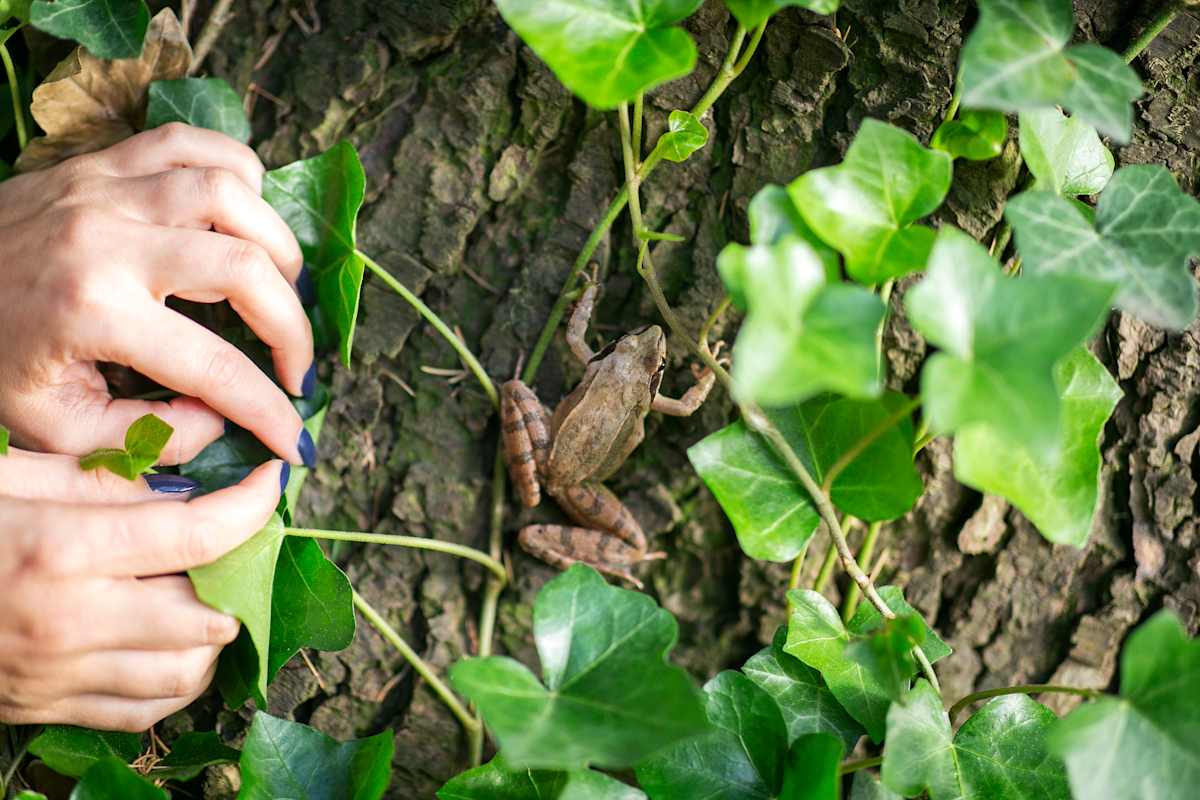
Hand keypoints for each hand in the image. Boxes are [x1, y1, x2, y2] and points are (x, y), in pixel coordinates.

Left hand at [0, 123, 313, 465]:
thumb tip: (219, 421)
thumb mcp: (52, 425)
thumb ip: (143, 438)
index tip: (297, 438)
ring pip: (230, 192)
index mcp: (93, 313)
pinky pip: (193, 144)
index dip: (270, 411)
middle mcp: (108, 242)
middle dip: (293, 325)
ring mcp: (106, 190)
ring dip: (277, 243)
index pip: (215, 369)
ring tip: (281, 286)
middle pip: (244, 265)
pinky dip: (239, 172)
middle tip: (297, 362)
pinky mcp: (101, 162)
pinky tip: (247, 213)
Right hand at [0, 454, 284, 731]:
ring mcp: (59, 674)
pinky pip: (146, 711)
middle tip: (239, 539)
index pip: (199, 533)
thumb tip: (185, 485)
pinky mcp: (47, 708)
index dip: (253, 504)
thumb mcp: (10, 476)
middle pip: (209, 613)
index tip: (272, 479)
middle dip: (240, 573)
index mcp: (61, 549)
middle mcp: (71, 620)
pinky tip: (175, 641)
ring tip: (207, 588)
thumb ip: (102, 481)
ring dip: (215, 631)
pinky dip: (179, 679)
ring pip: (188, 671)